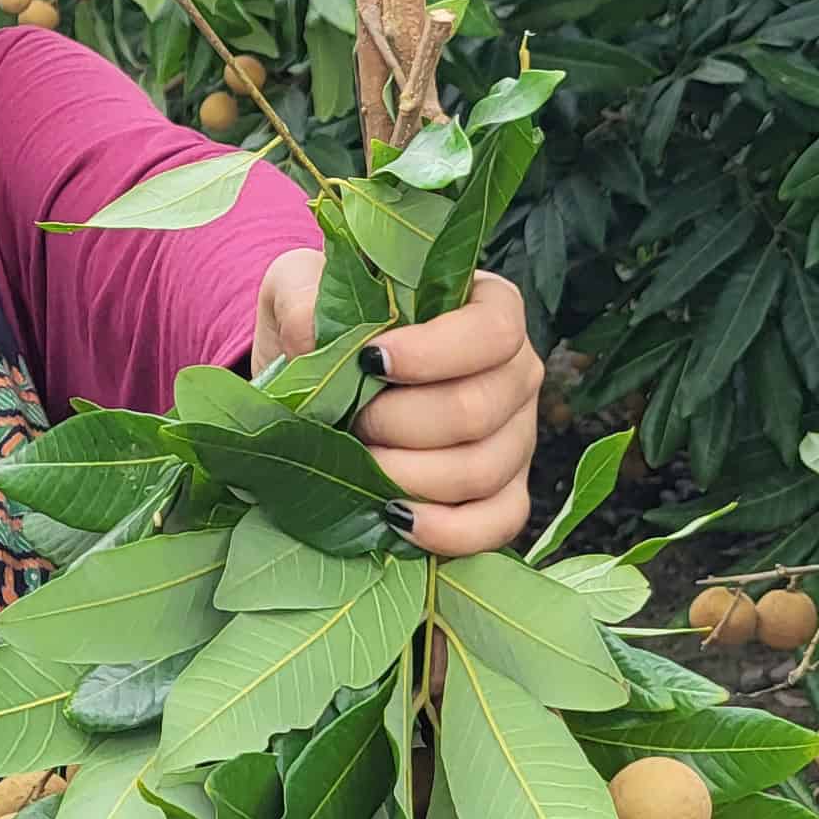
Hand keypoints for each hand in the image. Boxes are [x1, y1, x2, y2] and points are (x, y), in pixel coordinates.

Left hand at [253, 251, 547, 557]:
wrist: (320, 380)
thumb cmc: (325, 320)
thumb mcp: (301, 288)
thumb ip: (305, 300)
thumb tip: (314, 337)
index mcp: (489, 308)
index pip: (493, 331)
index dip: (433, 353)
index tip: (371, 361)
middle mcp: (516, 373)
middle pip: (478, 411)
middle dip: (398, 425)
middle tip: (350, 422)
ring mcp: (516, 437)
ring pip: (482, 471)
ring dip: (407, 476)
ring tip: (356, 465)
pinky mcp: (502, 493)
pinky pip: (499, 523)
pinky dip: (448, 531)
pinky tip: (394, 518)